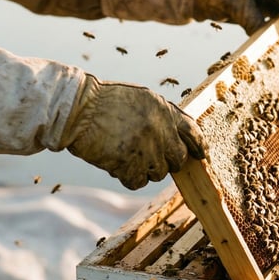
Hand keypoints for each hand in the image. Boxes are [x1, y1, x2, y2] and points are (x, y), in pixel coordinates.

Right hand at [60, 75, 206, 189]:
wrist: (78, 109)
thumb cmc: (105, 101)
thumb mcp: (141, 98)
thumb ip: (161, 115)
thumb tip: (177, 137)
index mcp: (164, 110)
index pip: (192, 132)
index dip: (198, 146)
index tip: (200, 155)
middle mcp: (159, 129)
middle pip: (178, 159)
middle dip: (167, 161)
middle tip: (149, 156)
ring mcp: (146, 148)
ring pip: (158, 173)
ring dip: (145, 168)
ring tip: (126, 153)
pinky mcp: (129, 164)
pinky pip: (138, 181)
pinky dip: (128, 176)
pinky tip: (117, 163)